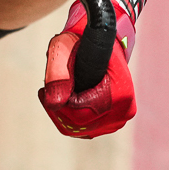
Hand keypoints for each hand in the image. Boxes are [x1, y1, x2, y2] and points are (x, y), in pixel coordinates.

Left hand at [38, 0, 136, 137]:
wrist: (100, 39)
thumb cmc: (81, 39)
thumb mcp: (63, 49)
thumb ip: (57, 75)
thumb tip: (55, 104)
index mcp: (120, 94)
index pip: (80, 114)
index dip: (58, 104)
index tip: (44, 89)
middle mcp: (124, 110)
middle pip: (80, 124)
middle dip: (58, 109)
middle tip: (45, 91)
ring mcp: (120, 119)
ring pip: (80, 130)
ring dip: (62, 114)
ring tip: (53, 93)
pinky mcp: (114, 122)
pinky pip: (85, 130)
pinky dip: (69, 118)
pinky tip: (62, 101)